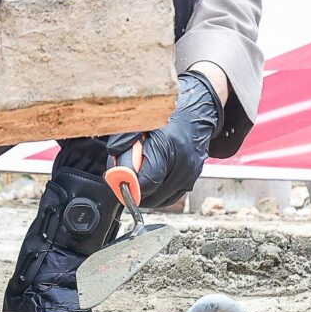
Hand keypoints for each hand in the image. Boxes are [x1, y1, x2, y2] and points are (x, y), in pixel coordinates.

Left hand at [114, 72, 223, 206]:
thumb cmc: (167, 114)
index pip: (146, 181)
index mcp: (168, 145)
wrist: (198, 112)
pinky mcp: (193, 179)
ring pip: (161, 199)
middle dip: (134, 190)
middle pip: (152, 194)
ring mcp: (190, 173)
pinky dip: (158, 193)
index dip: (128, 185)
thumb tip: (113, 157)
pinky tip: (150, 180)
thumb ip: (124, 138)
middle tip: (123, 178)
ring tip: (137, 176)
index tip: (118, 180)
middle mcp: (183, 163)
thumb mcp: (140, 119)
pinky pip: (171, 197)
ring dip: (145, 193)